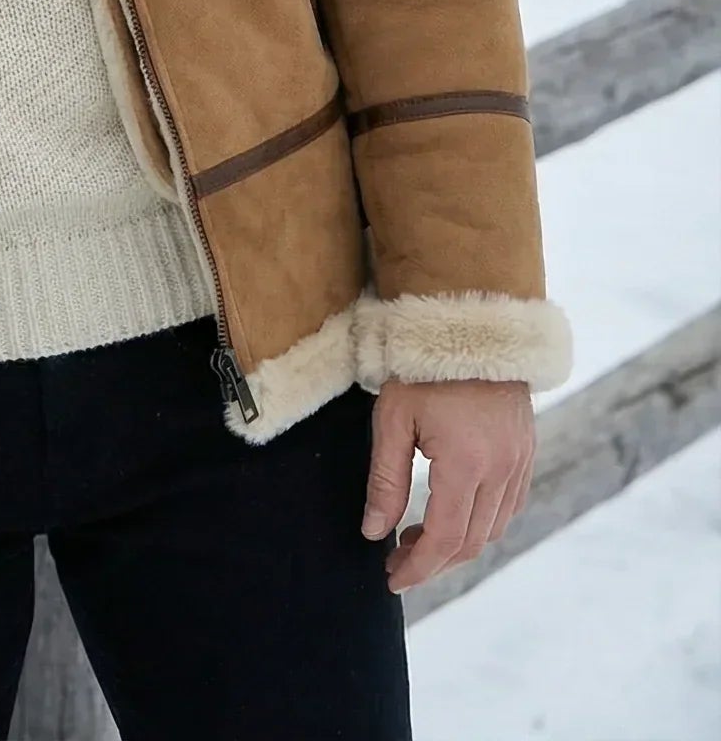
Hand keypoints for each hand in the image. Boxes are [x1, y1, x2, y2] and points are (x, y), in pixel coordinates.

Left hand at [362, 377, 535, 593]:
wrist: (473, 323)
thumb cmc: (423, 366)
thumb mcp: (393, 418)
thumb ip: (385, 480)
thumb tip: (374, 532)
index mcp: (465, 464)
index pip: (443, 539)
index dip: (417, 567)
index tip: (392, 578)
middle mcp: (501, 470)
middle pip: (470, 542)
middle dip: (433, 561)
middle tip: (398, 559)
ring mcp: (519, 462)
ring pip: (494, 529)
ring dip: (458, 544)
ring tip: (418, 536)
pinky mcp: (526, 451)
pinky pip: (510, 506)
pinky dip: (483, 522)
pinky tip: (453, 513)